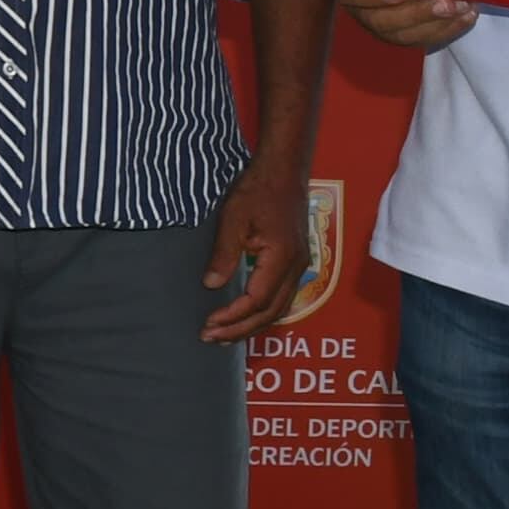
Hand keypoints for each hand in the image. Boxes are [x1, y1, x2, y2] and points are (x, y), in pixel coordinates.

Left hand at [198, 158, 308, 342]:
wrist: (283, 171)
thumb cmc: (257, 190)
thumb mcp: (233, 219)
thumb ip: (223, 254)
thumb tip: (211, 285)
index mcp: (281, 257)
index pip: (257, 300)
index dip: (233, 316)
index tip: (208, 325)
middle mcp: (296, 267)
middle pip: (271, 312)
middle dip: (240, 328)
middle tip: (210, 337)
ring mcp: (300, 265)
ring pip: (279, 308)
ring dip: (252, 325)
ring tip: (224, 336)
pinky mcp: (296, 262)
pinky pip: (282, 297)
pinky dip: (263, 312)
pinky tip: (246, 317)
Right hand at [334, 0, 475, 52]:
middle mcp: (363, 10)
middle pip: (384, 21)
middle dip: (417, 14)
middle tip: (445, 3)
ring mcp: (385, 25)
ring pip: (407, 34)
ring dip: (438, 23)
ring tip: (463, 6)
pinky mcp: (407, 33)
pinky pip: (426, 38)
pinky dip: (449, 28)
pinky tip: (468, 15)